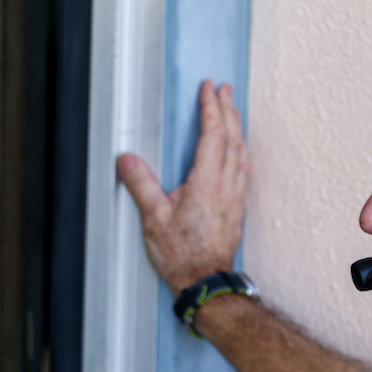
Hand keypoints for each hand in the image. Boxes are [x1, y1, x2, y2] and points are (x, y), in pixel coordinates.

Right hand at [117, 80, 249, 294]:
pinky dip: (241, 150)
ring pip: (242, 153)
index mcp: (206, 184)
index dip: (211, 108)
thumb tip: (127, 159)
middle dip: (228, 110)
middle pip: (232, 139)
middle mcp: (226, 187)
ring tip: (233, 112)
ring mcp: (234, 198)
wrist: (206, 284)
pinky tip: (239, 151)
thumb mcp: (153, 220)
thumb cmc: (182, 257)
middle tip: (224, 90)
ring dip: (237, 128)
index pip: (213, 135)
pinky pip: (243, 169)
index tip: (209, 88)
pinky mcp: (236, 209)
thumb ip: (141, 185)